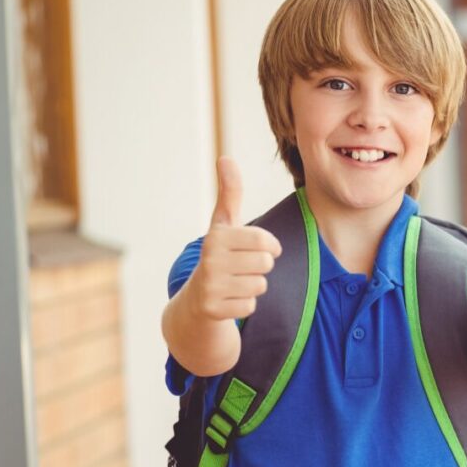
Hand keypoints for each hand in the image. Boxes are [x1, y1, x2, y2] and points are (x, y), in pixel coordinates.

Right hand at [188, 157, 281, 321]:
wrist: (196, 299)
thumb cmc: (220, 255)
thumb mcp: (224, 224)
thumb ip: (229, 193)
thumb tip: (225, 157)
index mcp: (216, 236)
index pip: (266, 241)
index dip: (270, 247)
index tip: (258, 248)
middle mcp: (209, 259)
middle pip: (266, 263)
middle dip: (260, 267)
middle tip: (242, 268)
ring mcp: (209, 285)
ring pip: (260, 285)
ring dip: (253, 286)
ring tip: (235, 283)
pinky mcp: (212, 309)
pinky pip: (251, 305)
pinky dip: (245, 304)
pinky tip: (229, 300)